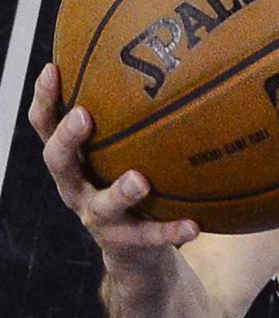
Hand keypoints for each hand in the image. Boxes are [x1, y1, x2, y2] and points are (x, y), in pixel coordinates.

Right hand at [28, 64, 198, 267]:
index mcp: (73, 162)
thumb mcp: (125, 154)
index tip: (54, 69)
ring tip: (140, 181)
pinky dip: (171, 231)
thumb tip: (167, 64)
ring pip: (102, 205)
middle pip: (58, 162)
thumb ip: (133, 122)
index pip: (47, 125)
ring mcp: (98, 219)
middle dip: (68, 138)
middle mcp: (76, 188)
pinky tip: (194, 226)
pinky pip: (150, 237)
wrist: (136, 253)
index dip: (45, 99)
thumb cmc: (131, 187)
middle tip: (84, 116)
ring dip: (120, 192)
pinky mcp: (126, 244)